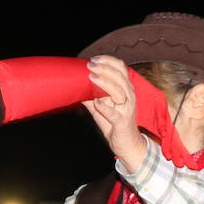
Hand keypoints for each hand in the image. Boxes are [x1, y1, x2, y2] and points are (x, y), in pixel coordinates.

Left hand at [82, 55, 147, 171]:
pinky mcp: (122, 122)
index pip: (121, 69)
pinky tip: (96, 101)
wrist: (127, 145)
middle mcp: (128, 96)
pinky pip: (114, 114)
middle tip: (90, 65)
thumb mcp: (100, 108)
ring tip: (91, 78)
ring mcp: (126, 109)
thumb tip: (75, 86)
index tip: (93, 59)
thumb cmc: (114, 124)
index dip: (108, 61)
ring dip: (105, 83)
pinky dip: (105, 107)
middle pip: (120, 77)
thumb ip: (90, 96)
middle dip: (104, 68)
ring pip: (119, 92)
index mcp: (125, 89)